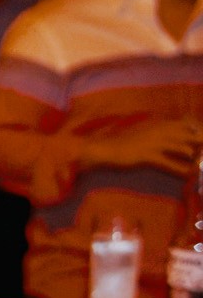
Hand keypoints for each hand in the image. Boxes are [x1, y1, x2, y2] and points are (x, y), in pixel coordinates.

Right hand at [77, 116, 202, 175]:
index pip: (189, 124)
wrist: (104, 148)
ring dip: (195, 158)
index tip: (201, 140)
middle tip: (202, 155)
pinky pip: (170, 163)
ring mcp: (155, 143)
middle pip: (191, 136)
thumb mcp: (144, 130)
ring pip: (184, 149)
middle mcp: (161, 130)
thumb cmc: (123, 141)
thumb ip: (160, 131)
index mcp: (160, 123)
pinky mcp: (148, 156)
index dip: (198, 132)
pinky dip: (181, 170)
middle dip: (200, 145)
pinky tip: (188, 175)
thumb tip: (174, 136)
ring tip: (199, 166)